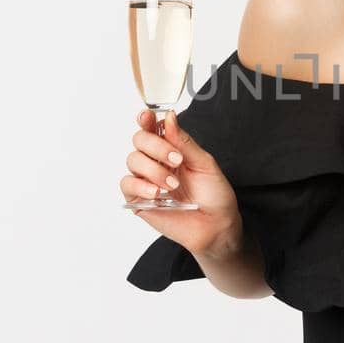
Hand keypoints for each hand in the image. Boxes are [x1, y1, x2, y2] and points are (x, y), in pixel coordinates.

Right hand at [121, 108, 243, 258]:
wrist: (216, 225)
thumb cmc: (214, 195)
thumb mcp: (204, 163)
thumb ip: (184, 142)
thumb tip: (168, 117)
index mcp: (171, 148)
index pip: (152, 128)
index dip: (146, 119)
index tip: (147, 116)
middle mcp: (156, 161)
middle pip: (139, 140)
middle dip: (156, 146)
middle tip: (176, 161)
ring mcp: (146, 180)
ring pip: (132, 160)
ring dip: (154, 170)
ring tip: (173, 186)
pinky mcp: (139, 200)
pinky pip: (127, 185)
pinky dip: (141, 186)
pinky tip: (157, 193)